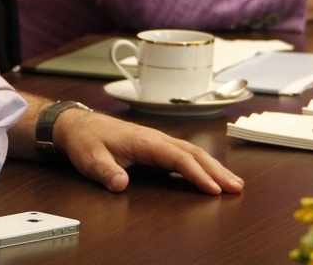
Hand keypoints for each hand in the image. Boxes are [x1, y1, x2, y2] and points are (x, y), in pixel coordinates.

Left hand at [52, 107, 243, 193]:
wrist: (76, 124)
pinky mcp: (153, 147)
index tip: (213, 189)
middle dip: (216, 170)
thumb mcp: (90, 158)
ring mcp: (156, 141)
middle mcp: (154, 138)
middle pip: (192, 153)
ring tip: (232, 183)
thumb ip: (105, 172)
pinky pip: (182, 155)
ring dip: (212, 167)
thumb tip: (121, 184)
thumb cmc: (85, 138)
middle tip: (236, 187)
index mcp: (144, 140)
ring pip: (191, 152)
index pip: (177, 157)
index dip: (196, 173)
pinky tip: (208, 175)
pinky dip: (199, 165)